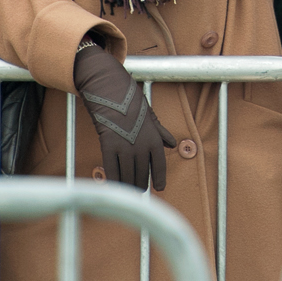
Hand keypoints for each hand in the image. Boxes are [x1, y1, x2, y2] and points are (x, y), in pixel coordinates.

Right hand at [74, 43, 174, 189]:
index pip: (160, 165)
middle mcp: (142, 147)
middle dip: (140, 183)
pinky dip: (113, 179)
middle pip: (142, 174)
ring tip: (126, 189)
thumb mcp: (150, 116)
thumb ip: (161, 132)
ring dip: (127, 185)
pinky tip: (112, 183)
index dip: (160, 178)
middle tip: (138, 188)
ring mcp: (125, 148)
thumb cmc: (131, 102)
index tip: (160, 188)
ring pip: (128, 176)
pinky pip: (112, 170)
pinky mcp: (109, 147)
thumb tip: (172, 143)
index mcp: (154, 139)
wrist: (112, 92)